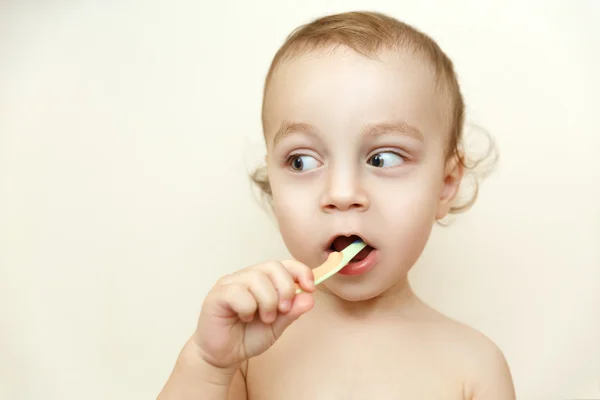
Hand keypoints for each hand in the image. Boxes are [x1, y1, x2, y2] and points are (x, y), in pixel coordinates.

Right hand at [194, 260, 315, 369]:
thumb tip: (309, 297)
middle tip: (282, 310)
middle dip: (285, 289)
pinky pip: (238, 292)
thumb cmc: (248, 336)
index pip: (285, 264)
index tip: (310, 288)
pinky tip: (244, 317)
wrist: (223, 355)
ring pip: (256, 279)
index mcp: (263, 280)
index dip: (300, 272)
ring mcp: (230, 283)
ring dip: (267, 302)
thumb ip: (292, 312)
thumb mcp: (277, 326)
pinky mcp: (217, 294)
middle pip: (273, 266)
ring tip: (264, 318)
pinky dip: (248, 308)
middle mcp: (246, 276)